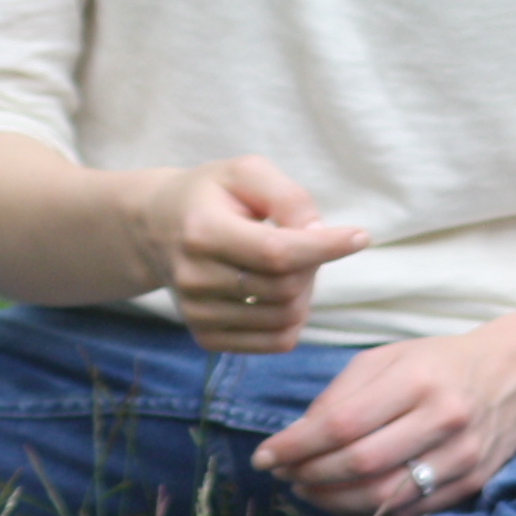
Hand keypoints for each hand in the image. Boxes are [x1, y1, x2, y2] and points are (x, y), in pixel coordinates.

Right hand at [137, 156, 367, 355]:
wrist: (155, 227)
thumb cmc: (212, 195)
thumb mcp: (246, 173)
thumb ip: (288, 197)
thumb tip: (319, 234)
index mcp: (202, 232)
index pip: (276, 253)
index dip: (324, 247)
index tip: (360, 236)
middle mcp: (193, 278)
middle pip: (286, 287)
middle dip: (313, 264)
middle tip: (306, 241)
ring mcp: (196, 313)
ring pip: (286, 317)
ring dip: (305, 291)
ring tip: (288, 264)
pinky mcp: (206, 337)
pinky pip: (276, 342)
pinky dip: (293, 318)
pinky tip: (279, 291)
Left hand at [253, 331, 515, 515]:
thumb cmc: (438, 363)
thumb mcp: (387, 358)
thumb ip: (339, 394)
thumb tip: (294, 440)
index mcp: (418, 379)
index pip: (341, 424)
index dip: (294, 446)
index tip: (265, 456)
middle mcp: (444, 418)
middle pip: (359, 464)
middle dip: (309, 475)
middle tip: (284, 474)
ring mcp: (462, 454)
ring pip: (382, 497)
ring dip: (332, 500)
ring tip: (308, 489)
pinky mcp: (471, 481)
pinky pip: (408, 511)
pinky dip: (367, 512)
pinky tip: (346, 500)